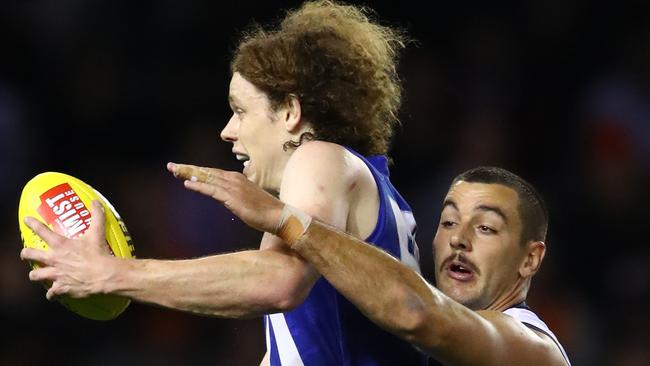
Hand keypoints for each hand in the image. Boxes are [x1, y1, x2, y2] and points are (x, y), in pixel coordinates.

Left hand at [20, 200, 115, 299]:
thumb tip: (96, 202)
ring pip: (36, 275)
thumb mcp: (97, 232)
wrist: (102, 275)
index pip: (41, 231)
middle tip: (26, 253)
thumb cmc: (98, 253)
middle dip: (26, 254)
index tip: (26, 220)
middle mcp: (53, 259)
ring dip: (36, 274)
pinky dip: (51, 294)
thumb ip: (96, 216)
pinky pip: (51, 293)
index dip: (32, 224)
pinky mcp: (61, 288)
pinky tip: (52, 294)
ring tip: (36, 274)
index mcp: (60, 244)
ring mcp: (55, 274)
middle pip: (30, 255)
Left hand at [167, 162, 283, 234]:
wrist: (278, 216)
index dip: (196, 170)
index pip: (212, 172)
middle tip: (171, 166)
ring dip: (189, 173)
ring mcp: (233, 187)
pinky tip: (187, 183)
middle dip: (188, 168)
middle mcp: (234, 179)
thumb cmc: (264, 211)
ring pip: (207, 177)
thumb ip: (232, 196)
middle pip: (206, 171)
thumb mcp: (245, 200)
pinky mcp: (233, 197)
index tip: (182, 169)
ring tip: (174, 171)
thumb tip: (222, 197)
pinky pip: (212, 190)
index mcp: (237, 178)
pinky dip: (199, 185)